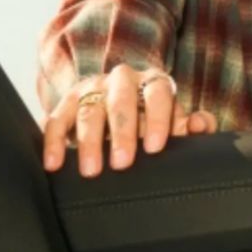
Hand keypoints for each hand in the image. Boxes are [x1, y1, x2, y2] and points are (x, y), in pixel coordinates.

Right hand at [41, 65, 217, 176]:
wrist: (120, 107)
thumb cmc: (154, 122)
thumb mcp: (174, 123)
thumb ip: (193, 126)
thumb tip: (199, 125)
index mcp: (153, 82)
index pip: (157, 92)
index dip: (157, 118)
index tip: (155, 148)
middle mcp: (121, 79)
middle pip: (120, 100)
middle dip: (122, 132)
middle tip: (122, 164)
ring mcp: (92, 89)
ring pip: (88, 111)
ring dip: (89, 142)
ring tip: (92, 171)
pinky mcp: (67, 103)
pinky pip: (56, 120)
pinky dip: (53, 142)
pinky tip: (54, 164)